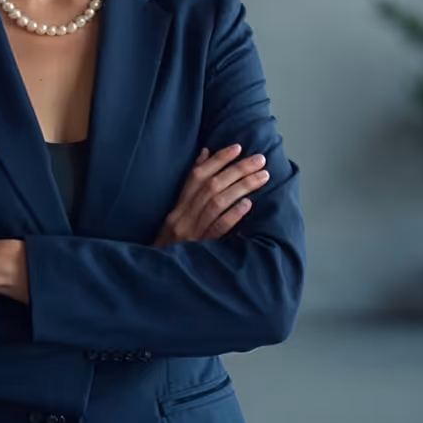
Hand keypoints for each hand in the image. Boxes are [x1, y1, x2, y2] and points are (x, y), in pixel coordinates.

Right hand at [152, 144, 268, 245]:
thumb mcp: (177, 214)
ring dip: (242, 187)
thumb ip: (191, 186)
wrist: (160, 274)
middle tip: (260, 160)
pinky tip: (247, 204)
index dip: (218, 160)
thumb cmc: (173, 244)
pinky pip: (217, 229)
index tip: (238, 148)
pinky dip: (232, 215)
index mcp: (177, 207)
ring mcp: (191, 233)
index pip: (197, 176)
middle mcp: (182, 217)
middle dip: (238, 170)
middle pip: (211, 186)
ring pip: (217, 203)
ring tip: (262, 177)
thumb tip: (205, 153)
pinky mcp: (200, 249)